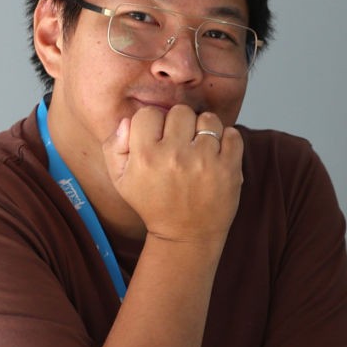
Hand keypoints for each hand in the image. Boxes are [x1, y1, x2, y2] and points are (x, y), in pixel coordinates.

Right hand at [105, 104, 242, 245]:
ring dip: (204, 130)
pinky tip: (216, 153)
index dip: (153, 123)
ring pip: (208, 119)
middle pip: (180, 111)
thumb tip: (127, 121)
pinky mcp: (229, 169)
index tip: (158, 138)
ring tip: (199, 148)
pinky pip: (232, 134)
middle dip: (180, 124)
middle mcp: (175, 156)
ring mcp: (205, 162)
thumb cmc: (153, 204)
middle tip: (180, 143)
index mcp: (146, 156)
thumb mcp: (121, 180)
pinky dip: (227, 139)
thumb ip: (114, 146)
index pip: (149, 113)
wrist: (186, 235)